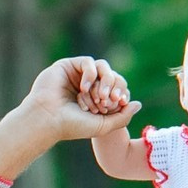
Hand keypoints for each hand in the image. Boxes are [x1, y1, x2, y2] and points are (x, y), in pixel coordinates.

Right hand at [20, 57, 138, 141]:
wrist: (48, 120)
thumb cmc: (73, 125)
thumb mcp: (103, 125)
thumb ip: (122, 116)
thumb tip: (138, 104)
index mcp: (95, 98)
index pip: (116, 89)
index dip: (121, 94)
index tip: (118, 103)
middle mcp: (87, 85)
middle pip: (111, 77)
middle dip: (112, 89)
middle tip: (107, 101)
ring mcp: (77, 75)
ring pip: (102, 68)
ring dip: (104, 82)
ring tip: (99, 97)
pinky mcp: (67, 65)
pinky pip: (88, 62)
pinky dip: (91, 74)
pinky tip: (84, 88)